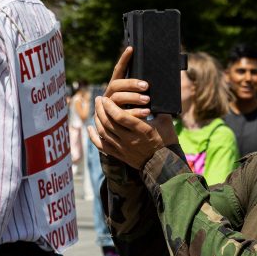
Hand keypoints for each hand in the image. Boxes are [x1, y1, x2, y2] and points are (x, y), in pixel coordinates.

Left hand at [87, 47, 176, 168]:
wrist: (163, 165)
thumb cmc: (166, 141)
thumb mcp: (166, 122)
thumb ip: (159, 107)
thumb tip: (158, 91)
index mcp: (142, 130)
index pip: (120, 117)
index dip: (110, 107)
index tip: (106, 98)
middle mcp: (130, 140)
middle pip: (109, 123)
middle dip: (101, 109)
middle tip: (99, 99)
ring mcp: (123, 148)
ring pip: (104, 133)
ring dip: (97, 119)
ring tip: (96, 109)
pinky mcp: (120, 155)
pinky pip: (102, 146)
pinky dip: (94, 137)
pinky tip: (90, 128)